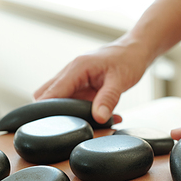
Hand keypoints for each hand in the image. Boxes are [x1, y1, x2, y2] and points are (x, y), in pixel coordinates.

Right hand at [34, 41, 151, 122]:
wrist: (135, 51)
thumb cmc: (128, 59)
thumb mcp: (120, 80)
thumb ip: (108, 99)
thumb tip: (99, 118)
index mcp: (77, 68)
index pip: (51, 92)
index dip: (46, 111)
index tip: (46, 127)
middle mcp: (72, 73)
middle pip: (47, 96)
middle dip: (52, 114)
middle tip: (68, 129)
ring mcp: (76, 81)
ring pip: (60, 101)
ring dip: (70, 115)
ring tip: (88, 126)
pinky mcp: (83, 87)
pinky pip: (75, 103)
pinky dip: (83, 113)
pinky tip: (101, 120)